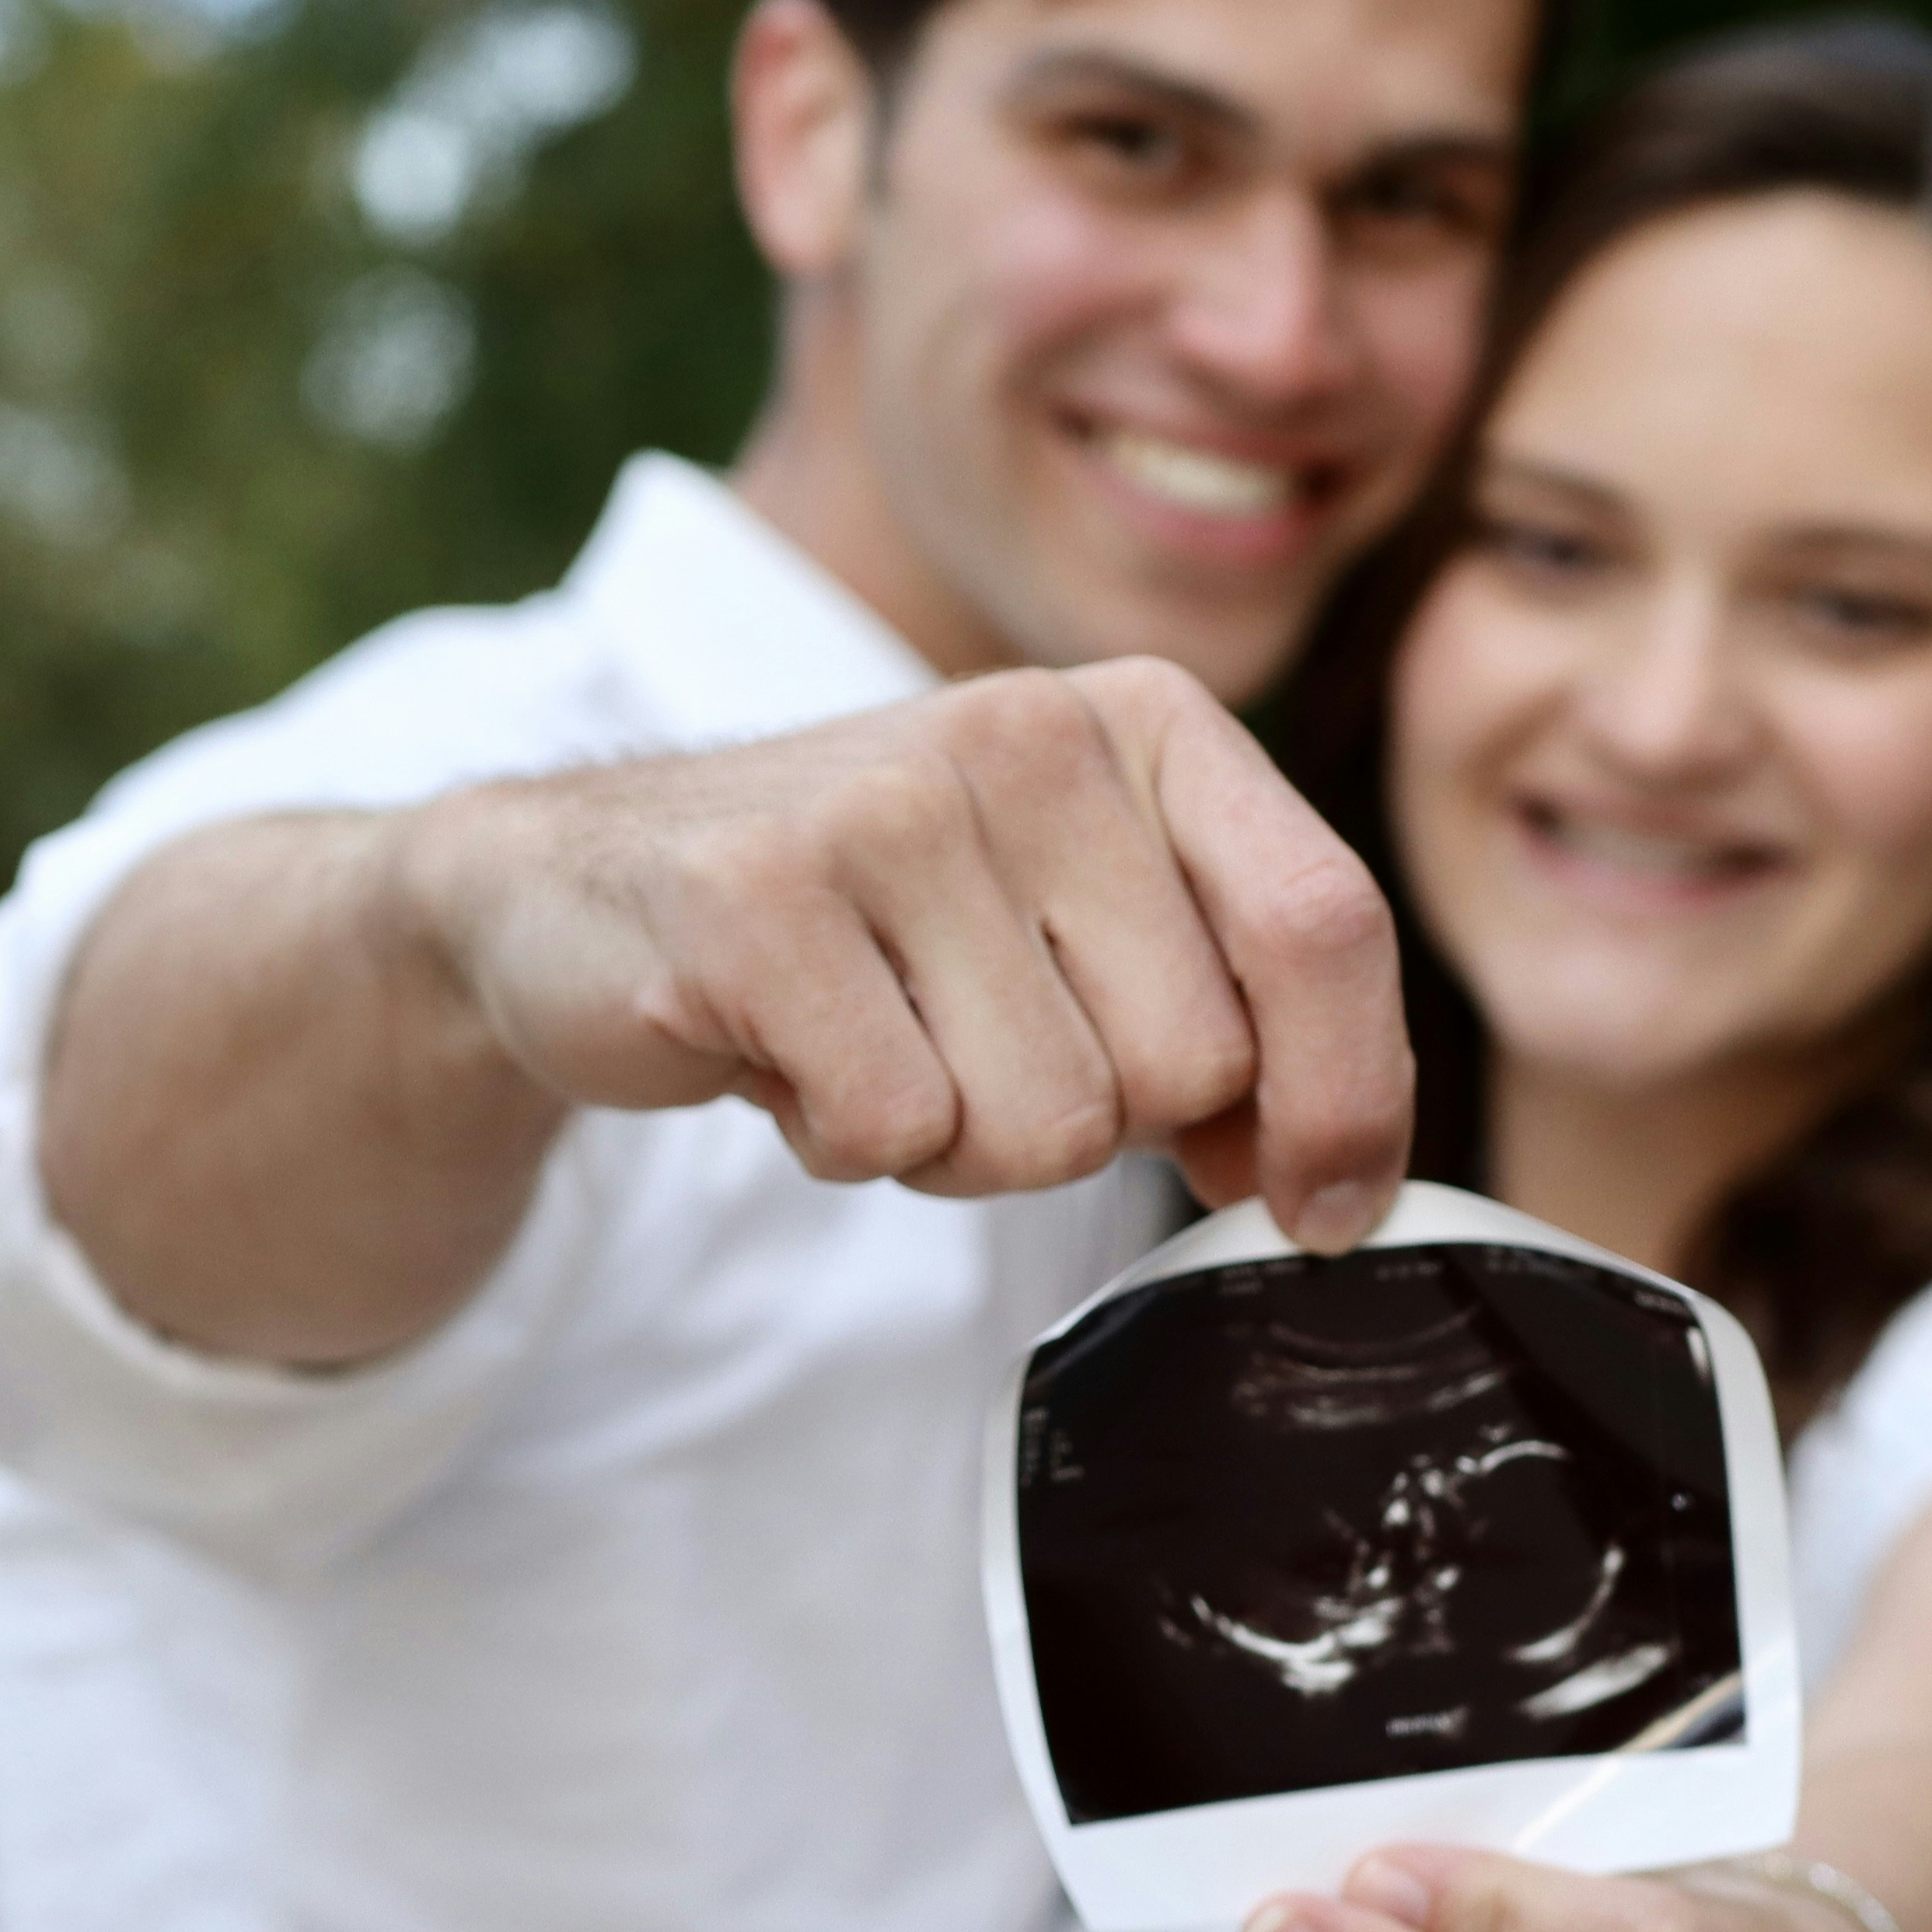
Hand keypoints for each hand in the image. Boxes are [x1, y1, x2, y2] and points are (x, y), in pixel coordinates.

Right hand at [390, 659, 1408, 1242]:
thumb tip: (1334, 1189)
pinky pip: (897, 1132)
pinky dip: (847, 1143)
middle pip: (1188, 1063)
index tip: (1314, 1209)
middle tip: (974, 1049)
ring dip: (962, 1144)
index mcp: (1144, 722)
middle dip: (1096, 1120)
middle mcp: (1029, 728)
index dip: (1349, 1102)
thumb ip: (1229, 1016)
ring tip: (880, 1044)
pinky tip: (792, 1054)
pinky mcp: (755, 898)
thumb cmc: (874, 926)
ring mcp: (886, 804)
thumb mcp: (1080, 924)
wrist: (582, 886)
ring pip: (1049, 1122)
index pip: (1324, 924)